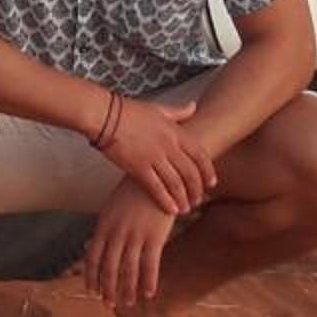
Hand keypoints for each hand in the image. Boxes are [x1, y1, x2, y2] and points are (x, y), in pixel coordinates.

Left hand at [82, 180, 180, 307]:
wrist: (157, 175)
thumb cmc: (135, 192)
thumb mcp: (113, 207)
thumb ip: (106, 227)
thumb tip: (95, 245)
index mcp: (104, 225)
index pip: (92, 257)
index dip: (92, 277)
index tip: (92, 291)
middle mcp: (116, 233)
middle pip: (108, 268)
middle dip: (107, 289)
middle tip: (109, 304)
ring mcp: (135, 235)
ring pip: (128, 270)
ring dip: (127, 290)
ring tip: (128, 303)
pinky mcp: (155, 236)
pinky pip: (150, 266)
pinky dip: (148, 282)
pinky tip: (148, 294)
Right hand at [102, 96, 215, 216]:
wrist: (105, 115)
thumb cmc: (129, 111)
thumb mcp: (158, 108)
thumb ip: (178, 111)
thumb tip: (194, 107)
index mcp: (175, 131)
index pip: (200, 155)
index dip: (208, 171)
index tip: (211, 183)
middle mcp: (169, 145)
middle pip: (190, 173)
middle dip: (196, 190)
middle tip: (198, 201)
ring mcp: (154, 157)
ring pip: (176, 183)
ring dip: (183, 198)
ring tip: (185, 208)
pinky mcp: (138, 168)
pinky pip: (157, 188)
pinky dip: (166, 200)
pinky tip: (171, 210)